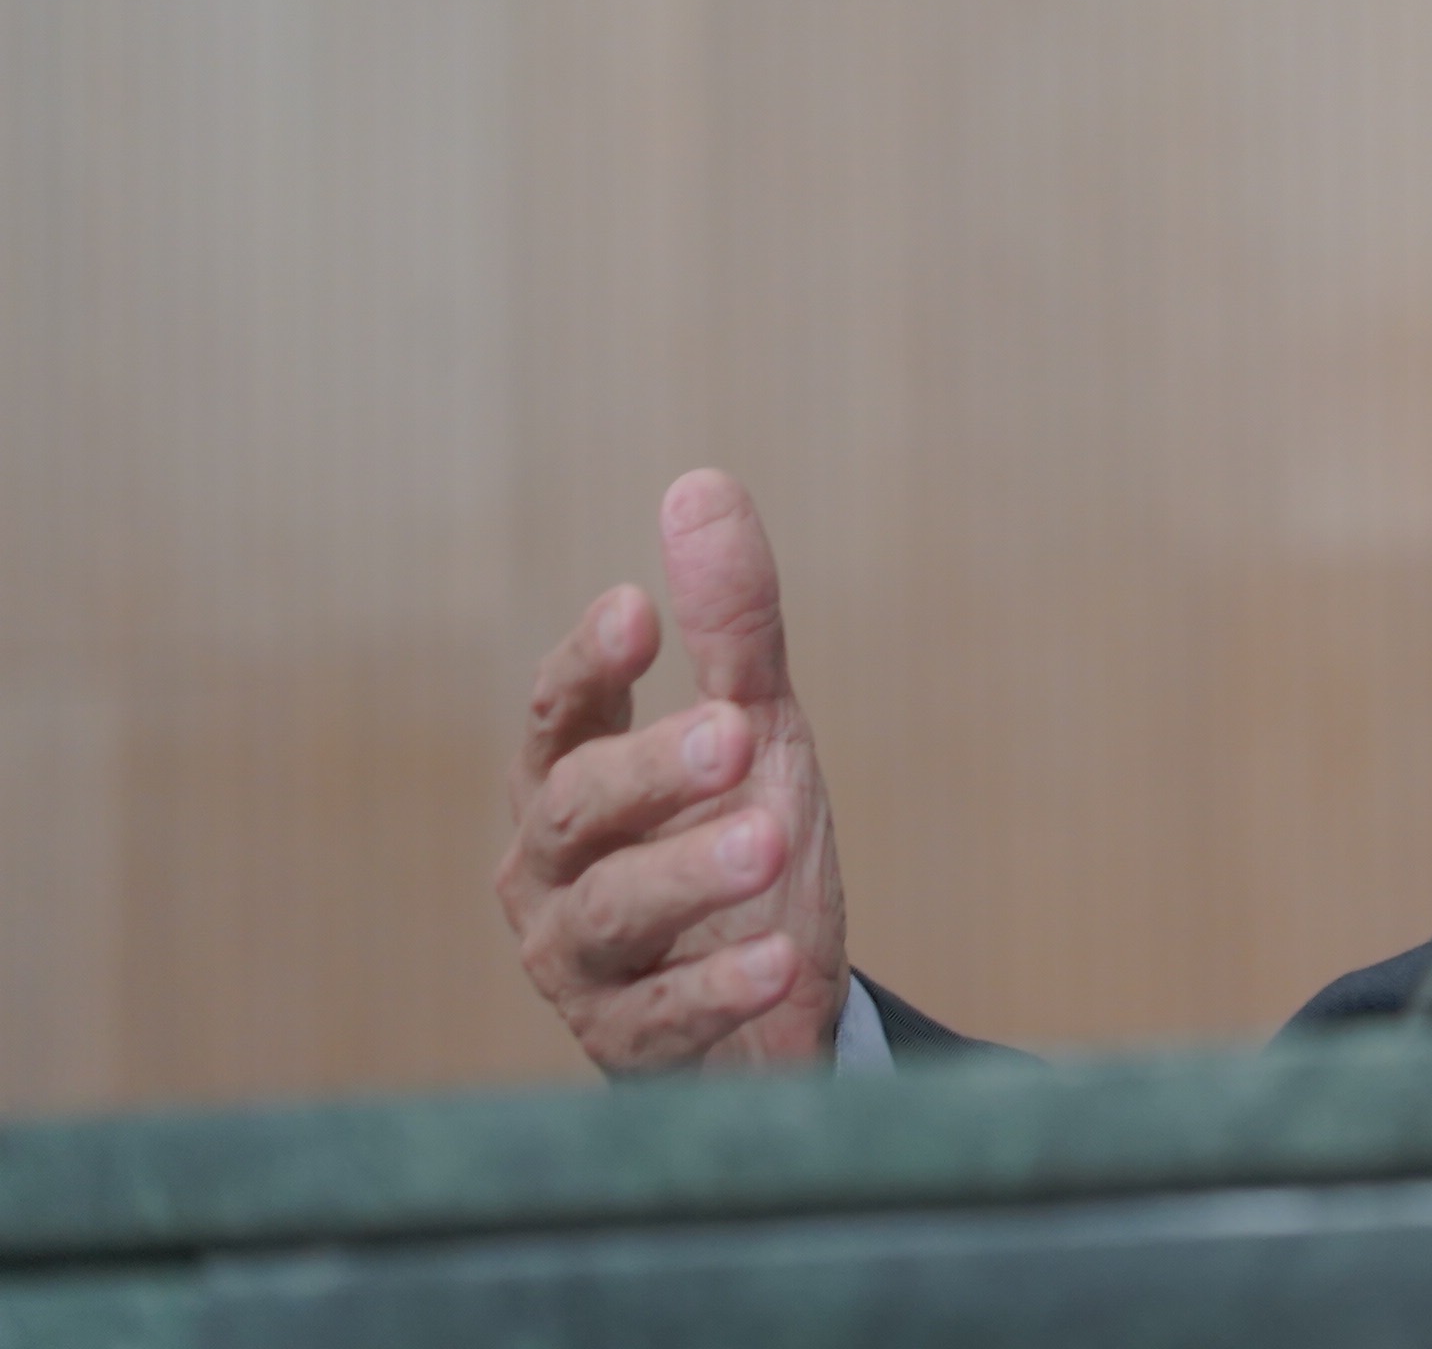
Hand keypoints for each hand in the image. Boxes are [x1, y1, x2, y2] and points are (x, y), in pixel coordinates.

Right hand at [496, 471, 850, 1070]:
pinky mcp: (631, 1046)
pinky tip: (778, 959)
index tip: (637, 610)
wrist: (760, 1013)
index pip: (561, 712)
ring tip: (770, 836)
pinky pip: (663, 1019)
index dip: (591, 663)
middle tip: (735, 735)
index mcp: (571, 782)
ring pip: (611, 912)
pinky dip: (717, 987)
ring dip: (690, 872)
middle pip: (577, 809)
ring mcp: (582, 964)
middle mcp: (553, 870)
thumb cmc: (734, 844)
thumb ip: (730, 625)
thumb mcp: (752, 729)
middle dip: (651, 769)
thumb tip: (700, 484)